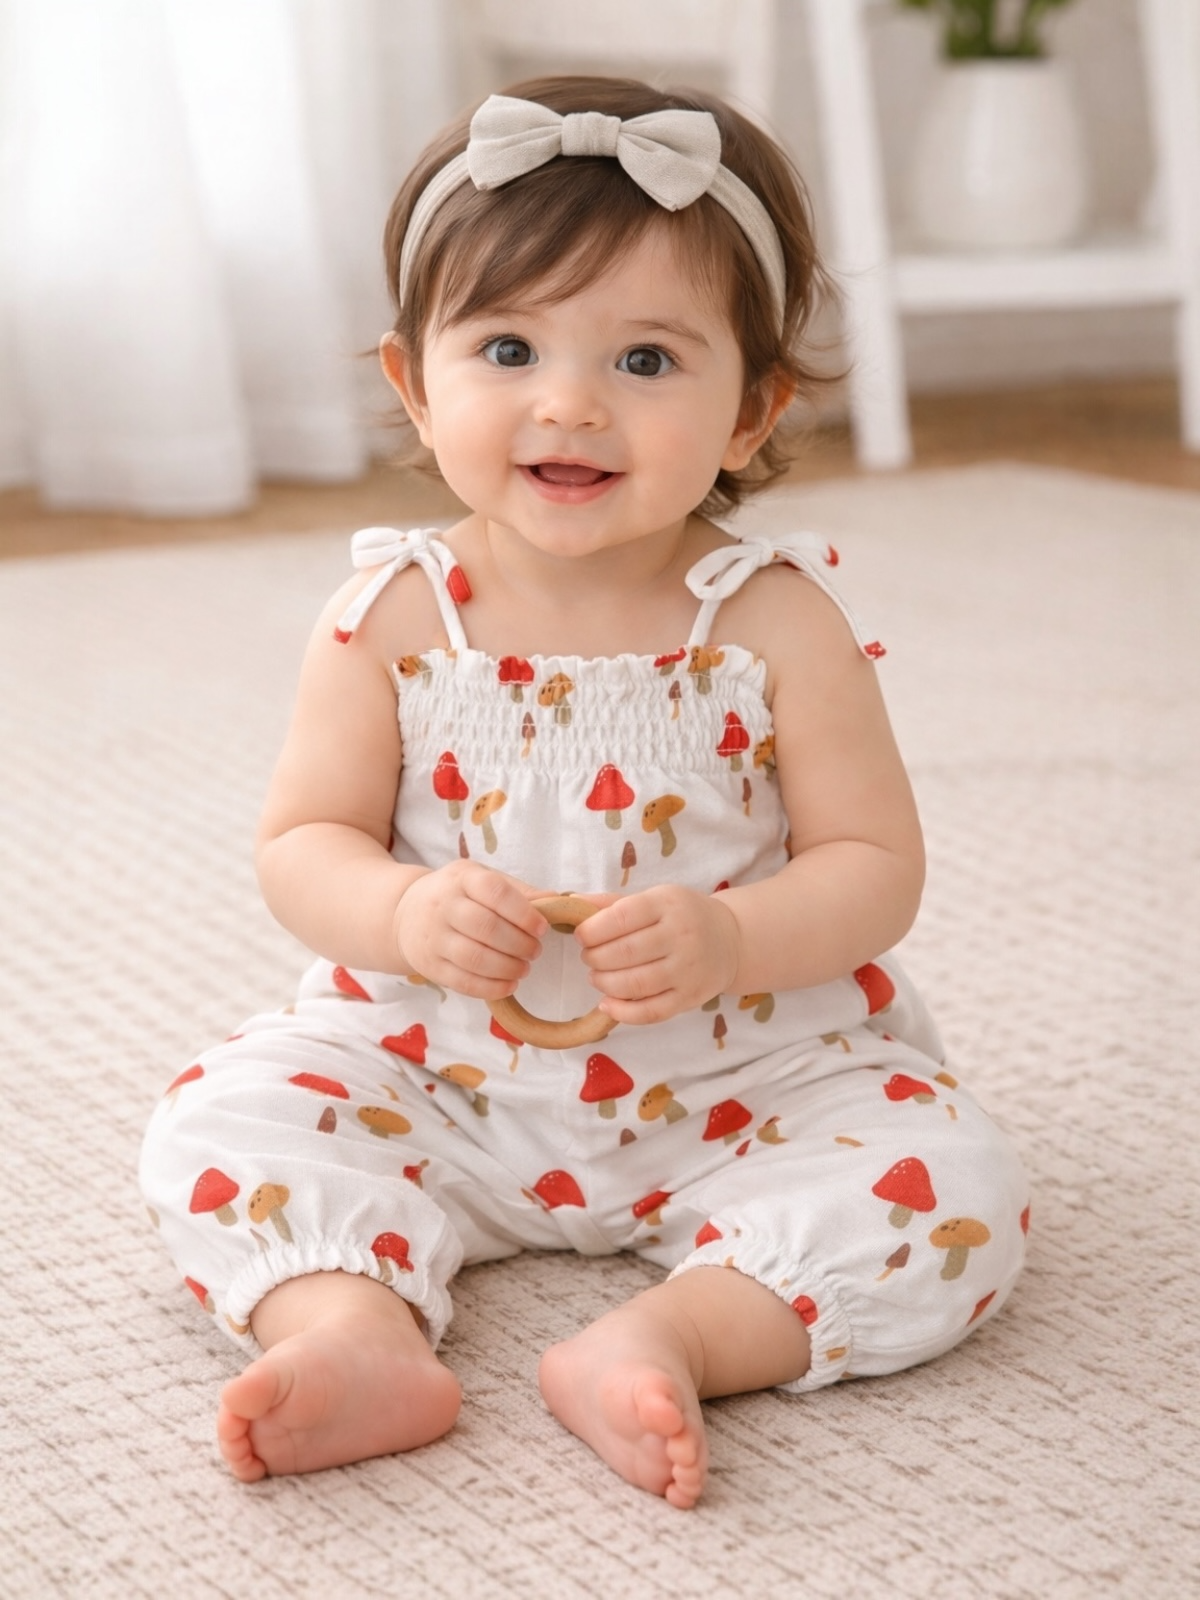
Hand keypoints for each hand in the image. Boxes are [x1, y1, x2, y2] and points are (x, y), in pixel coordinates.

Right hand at [394, 861, 548, 999]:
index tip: (541, 928)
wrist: (404, 913)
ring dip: (508, 968)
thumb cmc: (456, 894)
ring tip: (524, 968)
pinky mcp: (429, 965)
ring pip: (475, 958)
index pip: (494, 892)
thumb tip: (555, 900)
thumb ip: (517, 890)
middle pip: (487, 928)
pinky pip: (462, 982)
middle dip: (519, 944)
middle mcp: (443, 906)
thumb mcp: (481, 879)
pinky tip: (509, 985)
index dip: (523, 912)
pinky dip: (490, 988)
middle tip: (535, 951)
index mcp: (462, 879)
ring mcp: (434, 937)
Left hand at [574, 886, 741, 1025]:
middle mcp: (682, 936)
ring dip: (604, 983)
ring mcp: (688, 969)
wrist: (730, 939)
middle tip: (589, 957)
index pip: (621, 918)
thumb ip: (612, 904)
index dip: (592, 930)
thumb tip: (571, 903)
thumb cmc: (682, 915)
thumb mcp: (653, 899)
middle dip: (594, 958)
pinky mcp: (691, 997)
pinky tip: (607, 1004)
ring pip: (634, 984)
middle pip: (624, 953)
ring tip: (597, 977)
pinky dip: (622, 1012)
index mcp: (668, 904)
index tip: (581, 936)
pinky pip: (650, 1012)